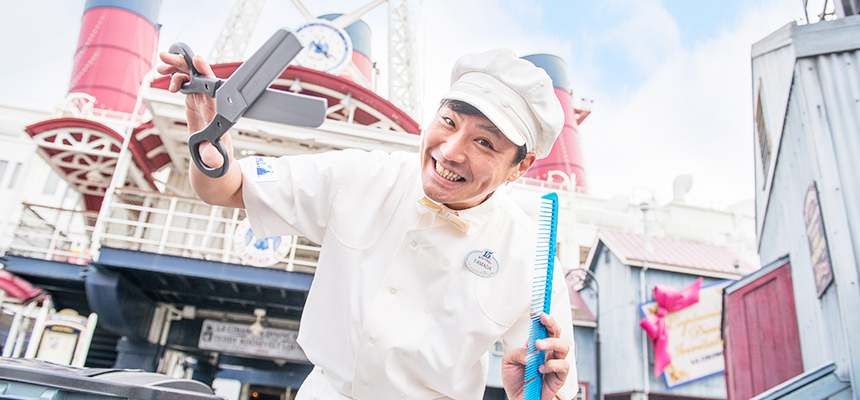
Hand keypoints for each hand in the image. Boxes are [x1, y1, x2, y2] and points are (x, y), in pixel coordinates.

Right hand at [156, 52, 230, 169]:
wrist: (213, 152)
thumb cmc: (216, 153)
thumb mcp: (212, 157)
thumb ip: (211, 157)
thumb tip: (213, 162)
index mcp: (215, 111)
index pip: (213, 88)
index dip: (206, 72)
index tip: (197, 60)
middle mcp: (210, 101)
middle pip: (199, 76)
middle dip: (184, 64)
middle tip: (166, 57)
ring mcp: (202, 98)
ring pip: (191, 76)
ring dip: (177, 67)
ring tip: (161, 67)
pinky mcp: (195, 99)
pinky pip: (187, 83)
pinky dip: (176, 78)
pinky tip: (167, 81)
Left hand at [502, 313, 569, 399]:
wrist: (519, 399)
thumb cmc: (516, 381)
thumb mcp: (509, 362)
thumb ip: (517, 353)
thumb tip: (530, 352)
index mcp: (537, 347)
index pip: (544, 329)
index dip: (544, 318)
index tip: (539, 310)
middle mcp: (547, 353)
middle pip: (557, 333)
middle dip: (551, 323)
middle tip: (542, 319)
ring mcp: (554, 364)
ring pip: (563, 347)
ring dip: (551, 343)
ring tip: (538, 345)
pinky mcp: (558, 378)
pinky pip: (563, 366)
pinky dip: (552, 365)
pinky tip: (541, 368)